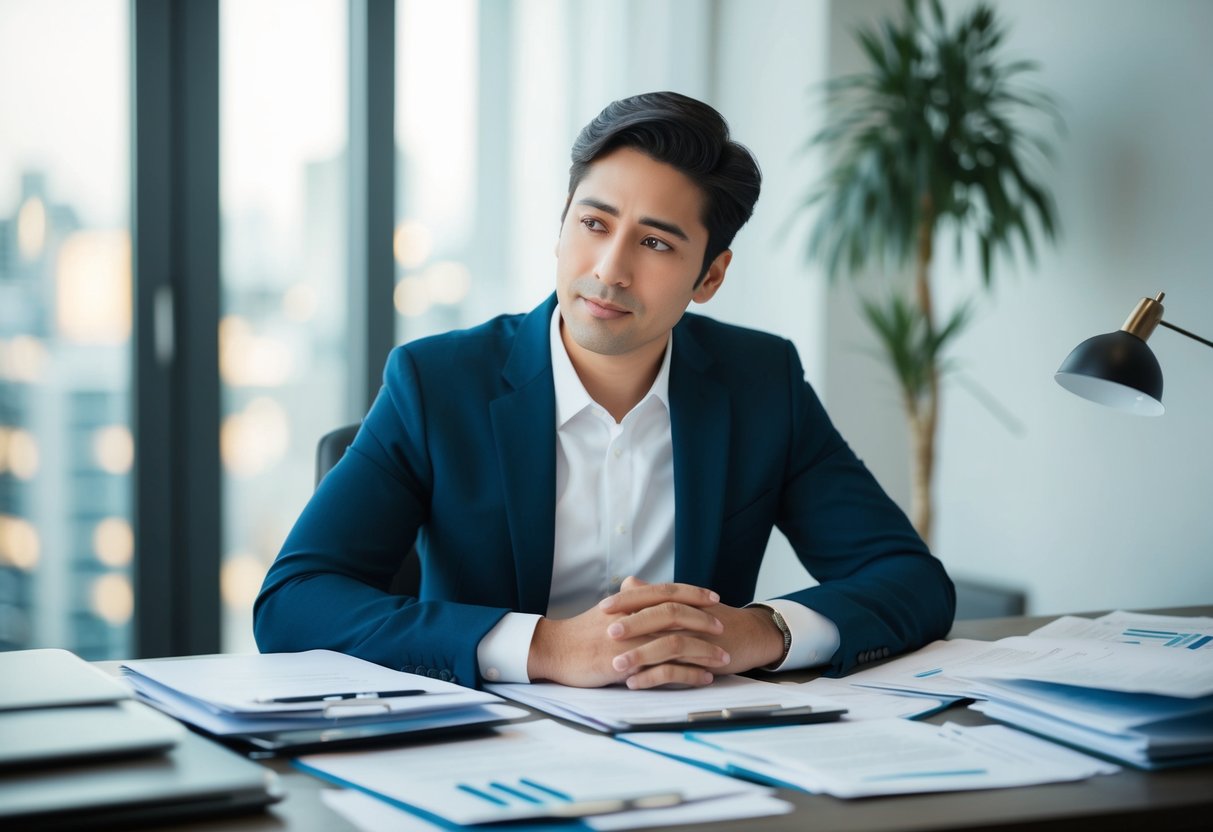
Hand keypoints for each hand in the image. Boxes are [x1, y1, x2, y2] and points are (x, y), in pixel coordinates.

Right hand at [526, 580, 728, 687]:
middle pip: (678, 614)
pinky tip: (704, 677)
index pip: (668, 591)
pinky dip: (690, 674)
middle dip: (705, 621)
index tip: (714, 597)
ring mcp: (632, 642)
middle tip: (723, 627)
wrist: (555, 650)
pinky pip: (668, 670)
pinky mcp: (629, 666)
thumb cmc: (579, 632)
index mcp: (629, 602)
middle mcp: (633, 618)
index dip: (694, 593)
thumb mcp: (606, 609)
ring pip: (678, 642)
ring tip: (723, 658)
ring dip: (704, 651)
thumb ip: (627, 599)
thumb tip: (641, 586)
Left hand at [603, 577, 786, 685]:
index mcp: (682, 600)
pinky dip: (655, 677)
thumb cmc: (713, 620)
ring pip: (668, 642)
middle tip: (607, 631)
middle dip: (632, 623)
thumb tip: (628, 583)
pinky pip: (678, 670)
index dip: (628, 600)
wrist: (750, 636)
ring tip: (616, 666)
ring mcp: (698, 639)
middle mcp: (690, 616)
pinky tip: (635, 683)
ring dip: (641, 655)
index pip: (653, 594)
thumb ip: (655, 595)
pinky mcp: (704, 661)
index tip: (602, 607)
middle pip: (660, 614)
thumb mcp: (684, 604)